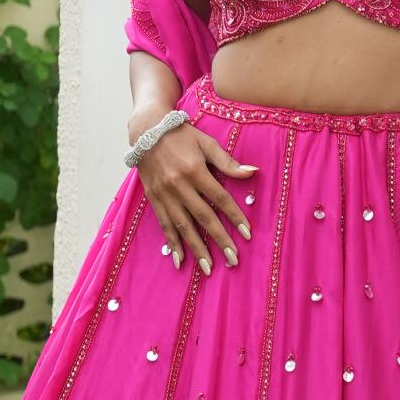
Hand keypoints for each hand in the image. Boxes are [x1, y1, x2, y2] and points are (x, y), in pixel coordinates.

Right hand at [134, 121, 256, 271]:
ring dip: (197, 248)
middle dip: (219, 240)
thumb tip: (252, 172)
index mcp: (195, 170)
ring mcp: (165, 194)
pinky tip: (180, 259)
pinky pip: (164, 225)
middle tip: (233, 259)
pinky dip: (172, 243)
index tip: (247, 234)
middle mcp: (179, 185)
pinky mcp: (154, 199)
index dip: (234, 216)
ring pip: (183, 226)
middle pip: (203, 217)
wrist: (146, 131)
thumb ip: (227, 162)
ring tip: (208, 267)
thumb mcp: (206, 143)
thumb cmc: (181, 135)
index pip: (220, 198)